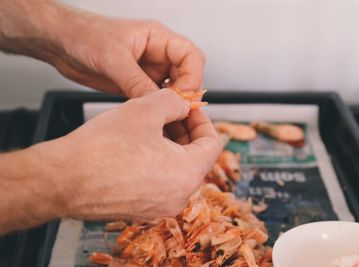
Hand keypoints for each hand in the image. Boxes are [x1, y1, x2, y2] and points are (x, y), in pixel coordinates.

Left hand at [0, 0, 204, 96]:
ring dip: (171, 103)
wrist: (61, 42)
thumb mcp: (113, 59)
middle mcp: (157, 54)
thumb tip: (156, 102)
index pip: (191, 56)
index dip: (193, 77)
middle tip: (175, 109)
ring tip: (164, 117)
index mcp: (158, 38)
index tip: (182, 95)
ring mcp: (148, 70)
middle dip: (184, 93)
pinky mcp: (137, 84)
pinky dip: (156, 108)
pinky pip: (154, 98)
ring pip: (173, 90)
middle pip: (187, 75)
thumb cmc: (85, 35)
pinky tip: (150, 116)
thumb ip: (136, 82)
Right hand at [43, 89, 219, 221]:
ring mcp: (158, 206)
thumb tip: (182, 105)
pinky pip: (159, 182)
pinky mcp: (140, 209)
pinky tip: (137, 145)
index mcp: (187, 175)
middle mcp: (177, 197)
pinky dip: (156, 161)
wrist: (61, 180)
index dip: (202, 119)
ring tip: (150, 126)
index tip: (189, 108)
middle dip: (184, 131)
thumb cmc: (100, 149)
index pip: (212, 144)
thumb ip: (174, 102)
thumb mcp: (145, 109)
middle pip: (195, 157)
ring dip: (170, 145)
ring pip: (176, 169)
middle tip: (169, 113)